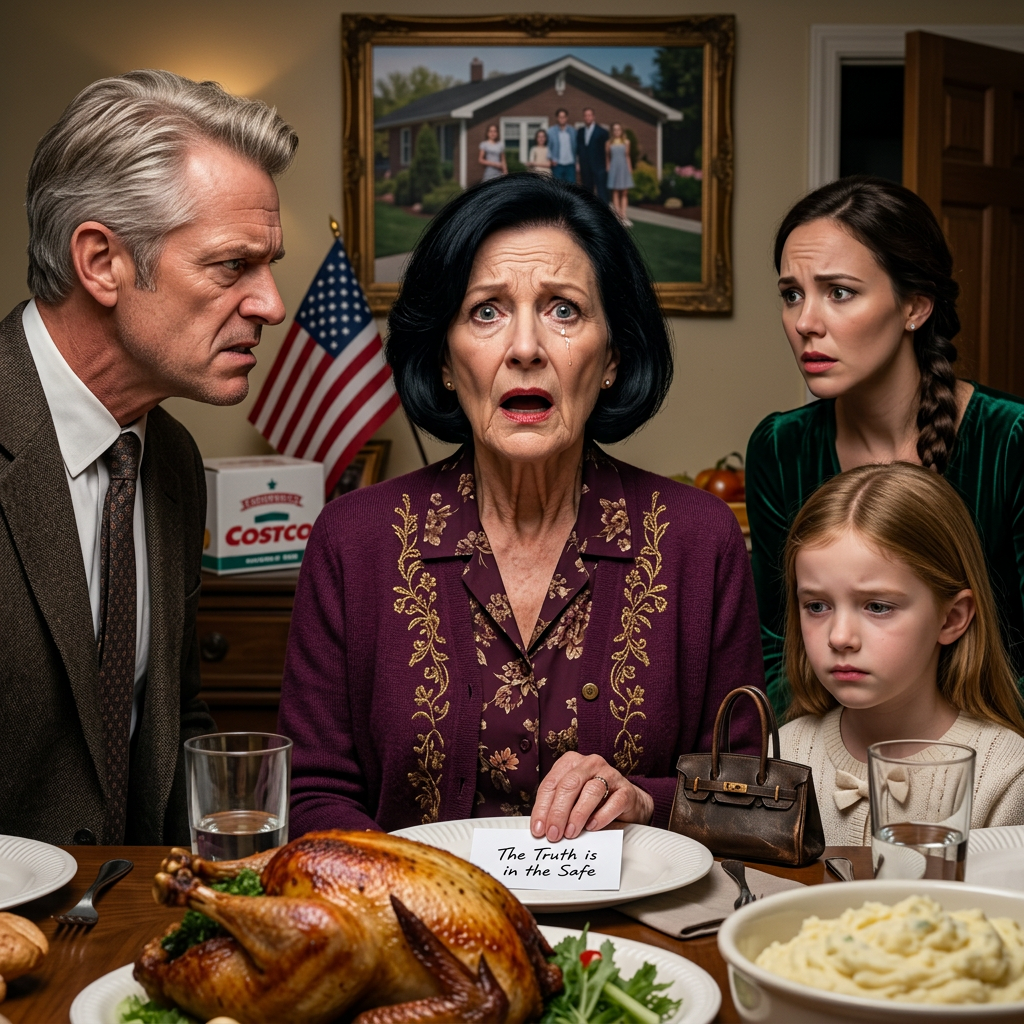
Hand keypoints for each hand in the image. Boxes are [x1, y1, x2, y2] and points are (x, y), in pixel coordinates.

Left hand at [530, 752, 653, 842]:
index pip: (551, 784)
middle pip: (569, 784)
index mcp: (570, 762)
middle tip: (553, 834)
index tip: (538, 830)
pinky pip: (614, 801)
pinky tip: (592, 827)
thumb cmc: (592, 801)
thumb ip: (556, 808)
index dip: (542, 808)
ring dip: (578, 814)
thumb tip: (541, 829)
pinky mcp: (626, 789)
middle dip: (558, 812)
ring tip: (570, 833)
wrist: (625, 802)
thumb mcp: (570, 800)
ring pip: (591, 790)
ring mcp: (610, 774)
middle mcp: (589, 764)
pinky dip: (601, 816)